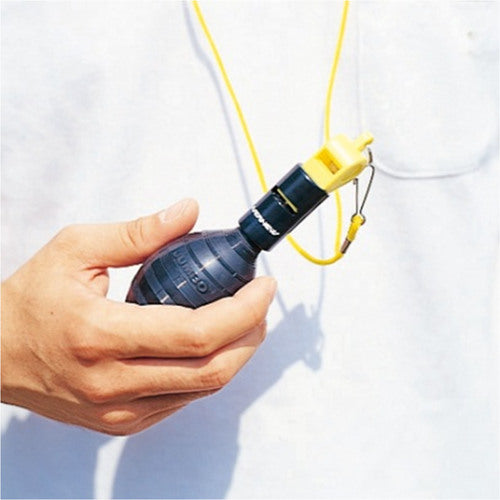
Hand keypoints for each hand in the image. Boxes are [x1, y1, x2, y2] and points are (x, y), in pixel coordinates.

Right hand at [1, 199, 275, 434]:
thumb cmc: (30, 300)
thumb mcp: (76, 249)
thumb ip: (139, 232)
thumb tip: (189, 212)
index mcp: (101, 335)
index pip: (197, 333)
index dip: (243, 310)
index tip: (264, 285)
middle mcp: (112, 383)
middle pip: (213, 369)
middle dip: (251, 334)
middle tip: (260, 301)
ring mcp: (119, 411)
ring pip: (204, 389)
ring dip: (237, 352)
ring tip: (243, 317)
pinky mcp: (122, 422)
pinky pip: (184, 400)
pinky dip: (209, 370)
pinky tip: (210, 343)